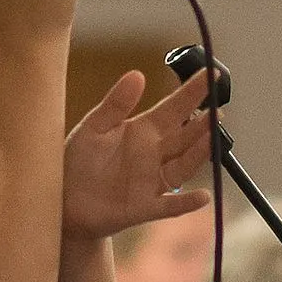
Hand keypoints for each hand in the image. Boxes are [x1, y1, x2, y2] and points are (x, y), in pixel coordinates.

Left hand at [63, 69, 213, 239]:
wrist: (63, 201)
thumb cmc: (78, 161)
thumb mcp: (94, 127)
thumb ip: (116, 104)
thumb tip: (137, 74)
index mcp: (143, 131)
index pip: (174, 108)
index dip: (192, 92)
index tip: (211, 75)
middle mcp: (154, 155)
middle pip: (184, 137)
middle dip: (203, 124)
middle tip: (219, 109)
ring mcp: (152, 182)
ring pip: (183, 166)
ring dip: (199, 154)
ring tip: (213, 139)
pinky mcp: (144, 208)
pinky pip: (169, 206)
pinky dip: (186, 203)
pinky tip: (203, 196)